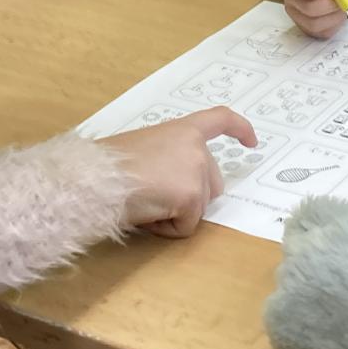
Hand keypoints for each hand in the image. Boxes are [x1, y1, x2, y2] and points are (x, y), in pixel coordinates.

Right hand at [103, 107, 255, 237]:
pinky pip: (186, 226)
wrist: (95, 179)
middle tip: (155, 195)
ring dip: (175, 213)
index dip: (239, 128)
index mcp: (182, 130)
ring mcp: (197, 172)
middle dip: (191, 196)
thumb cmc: (107, 166)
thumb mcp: (142, 150)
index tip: (252, 141)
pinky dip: (167, 229)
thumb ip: (167, 157)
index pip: (219, 119)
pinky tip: (146, 215)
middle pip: (212, 182)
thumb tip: (170, 184)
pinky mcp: (192, 197)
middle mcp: (195, 147)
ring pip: (199, 206)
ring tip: (144, 202)